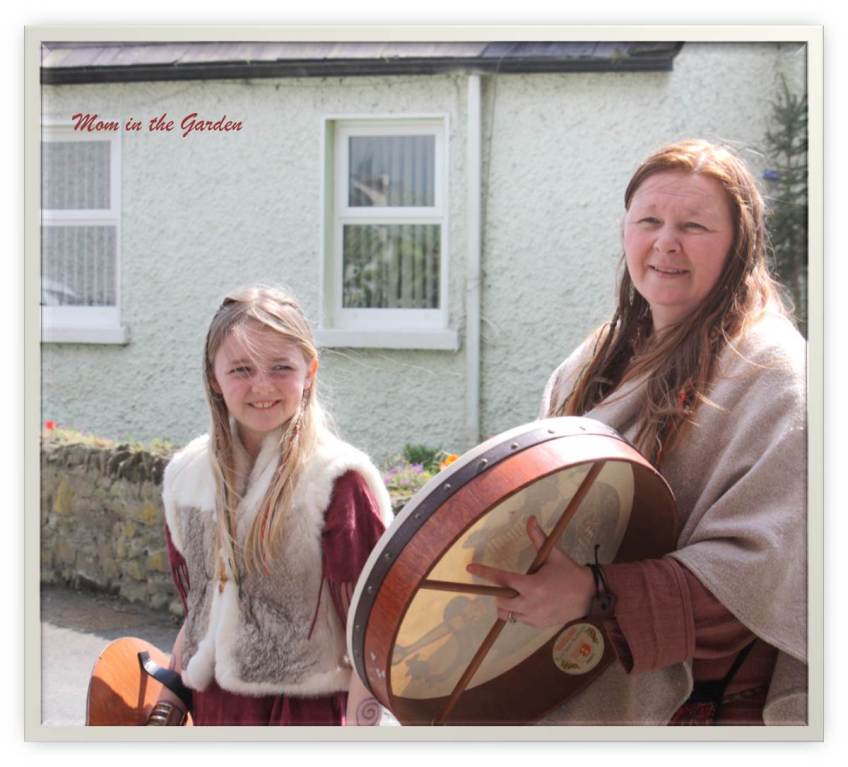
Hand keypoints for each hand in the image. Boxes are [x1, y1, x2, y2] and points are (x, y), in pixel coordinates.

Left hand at [465, 515, 594, 628]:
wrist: (590, 596)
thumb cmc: (569, 573)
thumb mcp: (553, 555)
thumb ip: (538, 538)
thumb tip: (530, 518)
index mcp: (532, 585)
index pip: (502, 579)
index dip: (485, 573)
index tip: (470, 568)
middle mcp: (530, 603)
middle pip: (501, 601)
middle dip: (499, 593)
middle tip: (508, 585)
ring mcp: (534, 617)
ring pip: (508, 614)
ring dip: (507, 604)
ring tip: (517, 594)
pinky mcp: (538, 625)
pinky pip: (519, 620)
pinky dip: (518, 612)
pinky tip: (529, 603)